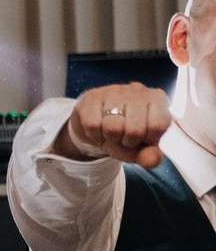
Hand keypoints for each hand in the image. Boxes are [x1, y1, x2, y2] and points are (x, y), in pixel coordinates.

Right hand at [52, 83, 171, 167]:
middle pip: (134, 130)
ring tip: (111, 133)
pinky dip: (94, 135)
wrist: (97, 122)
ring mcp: (114, 90)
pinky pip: (92, 125)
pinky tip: (98, 129)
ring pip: (112, 127)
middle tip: (123, 137)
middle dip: (126, 142)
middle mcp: (138, 90)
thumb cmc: (125, 133)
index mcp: (158, 99)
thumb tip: (151, 160)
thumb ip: (151, 156)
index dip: (147, 140)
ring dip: (109, 138)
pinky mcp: (92, 96)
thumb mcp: (142, 147)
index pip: (157, 126)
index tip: (142, 138)